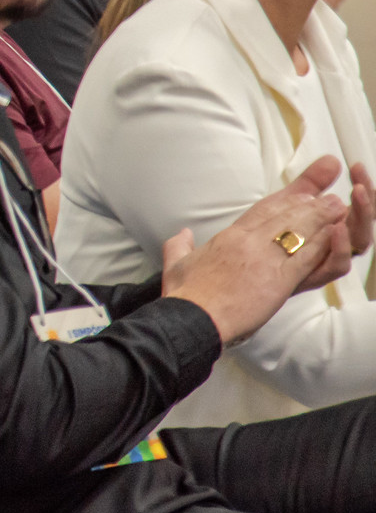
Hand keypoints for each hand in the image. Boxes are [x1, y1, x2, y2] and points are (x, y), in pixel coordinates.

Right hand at [163, 155, 354, 345]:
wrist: (194, 317)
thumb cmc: (187, 296)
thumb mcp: (176, 264)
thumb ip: (179, 245)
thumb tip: (182, 234)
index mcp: (227, 238)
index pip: (260, 212)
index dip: (283, 201)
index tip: (298, 194)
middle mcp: (248, 242)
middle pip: (283, 217)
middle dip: (307, 205)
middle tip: (324, 197)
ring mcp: (264, 259)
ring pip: (298, 231)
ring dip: (320, 218)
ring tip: (335, 208)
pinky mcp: (279, 280)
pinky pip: (306, 257)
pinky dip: (322, 244)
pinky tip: (333, 234)